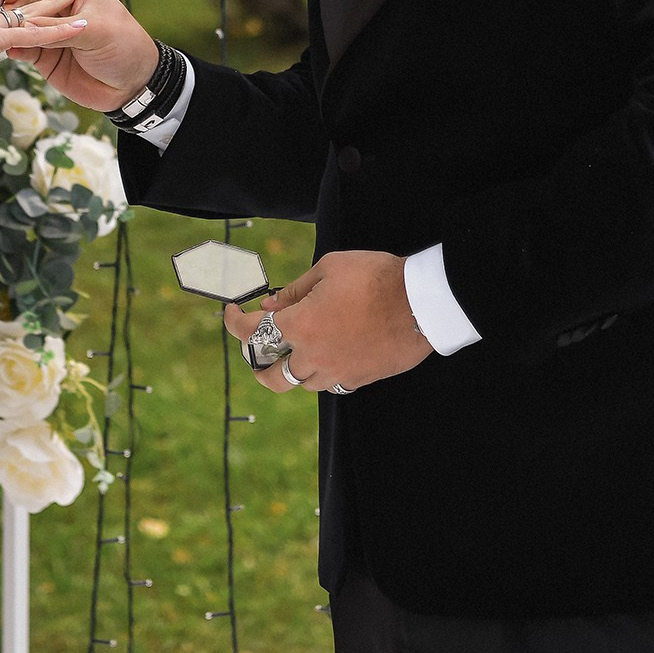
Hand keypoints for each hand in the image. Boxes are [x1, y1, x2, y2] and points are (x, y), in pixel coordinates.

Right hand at [0, 0, 158, 110]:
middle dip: (9, 4)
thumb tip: (25, 24)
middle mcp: (57, 6)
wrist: (132, 86)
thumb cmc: (125, 46)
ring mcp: (48, 30)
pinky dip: (13, 47)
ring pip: (18, 22)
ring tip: (0, 33)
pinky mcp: (43, 54)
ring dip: (7, 26)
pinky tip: (8, 50)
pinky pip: (21, 46)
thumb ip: (59, 27)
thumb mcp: (97, 30)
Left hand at [221, 250, 432, 395]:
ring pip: (302, 383)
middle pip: (271, 376)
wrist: (423, 303)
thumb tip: (269, 305)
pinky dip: (322, 371)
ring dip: (292, 367)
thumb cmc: (375, 277)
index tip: (231, 313)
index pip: (252, 332)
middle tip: (256, 351)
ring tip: (295, 350)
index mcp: (300, 325)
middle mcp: (314, 356)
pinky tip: (328, 355)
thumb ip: (294, 291)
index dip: (234, 322)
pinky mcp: (360, 380)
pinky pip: (332, 383)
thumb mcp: (329, 269)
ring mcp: (338, 372)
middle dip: (257, 364)